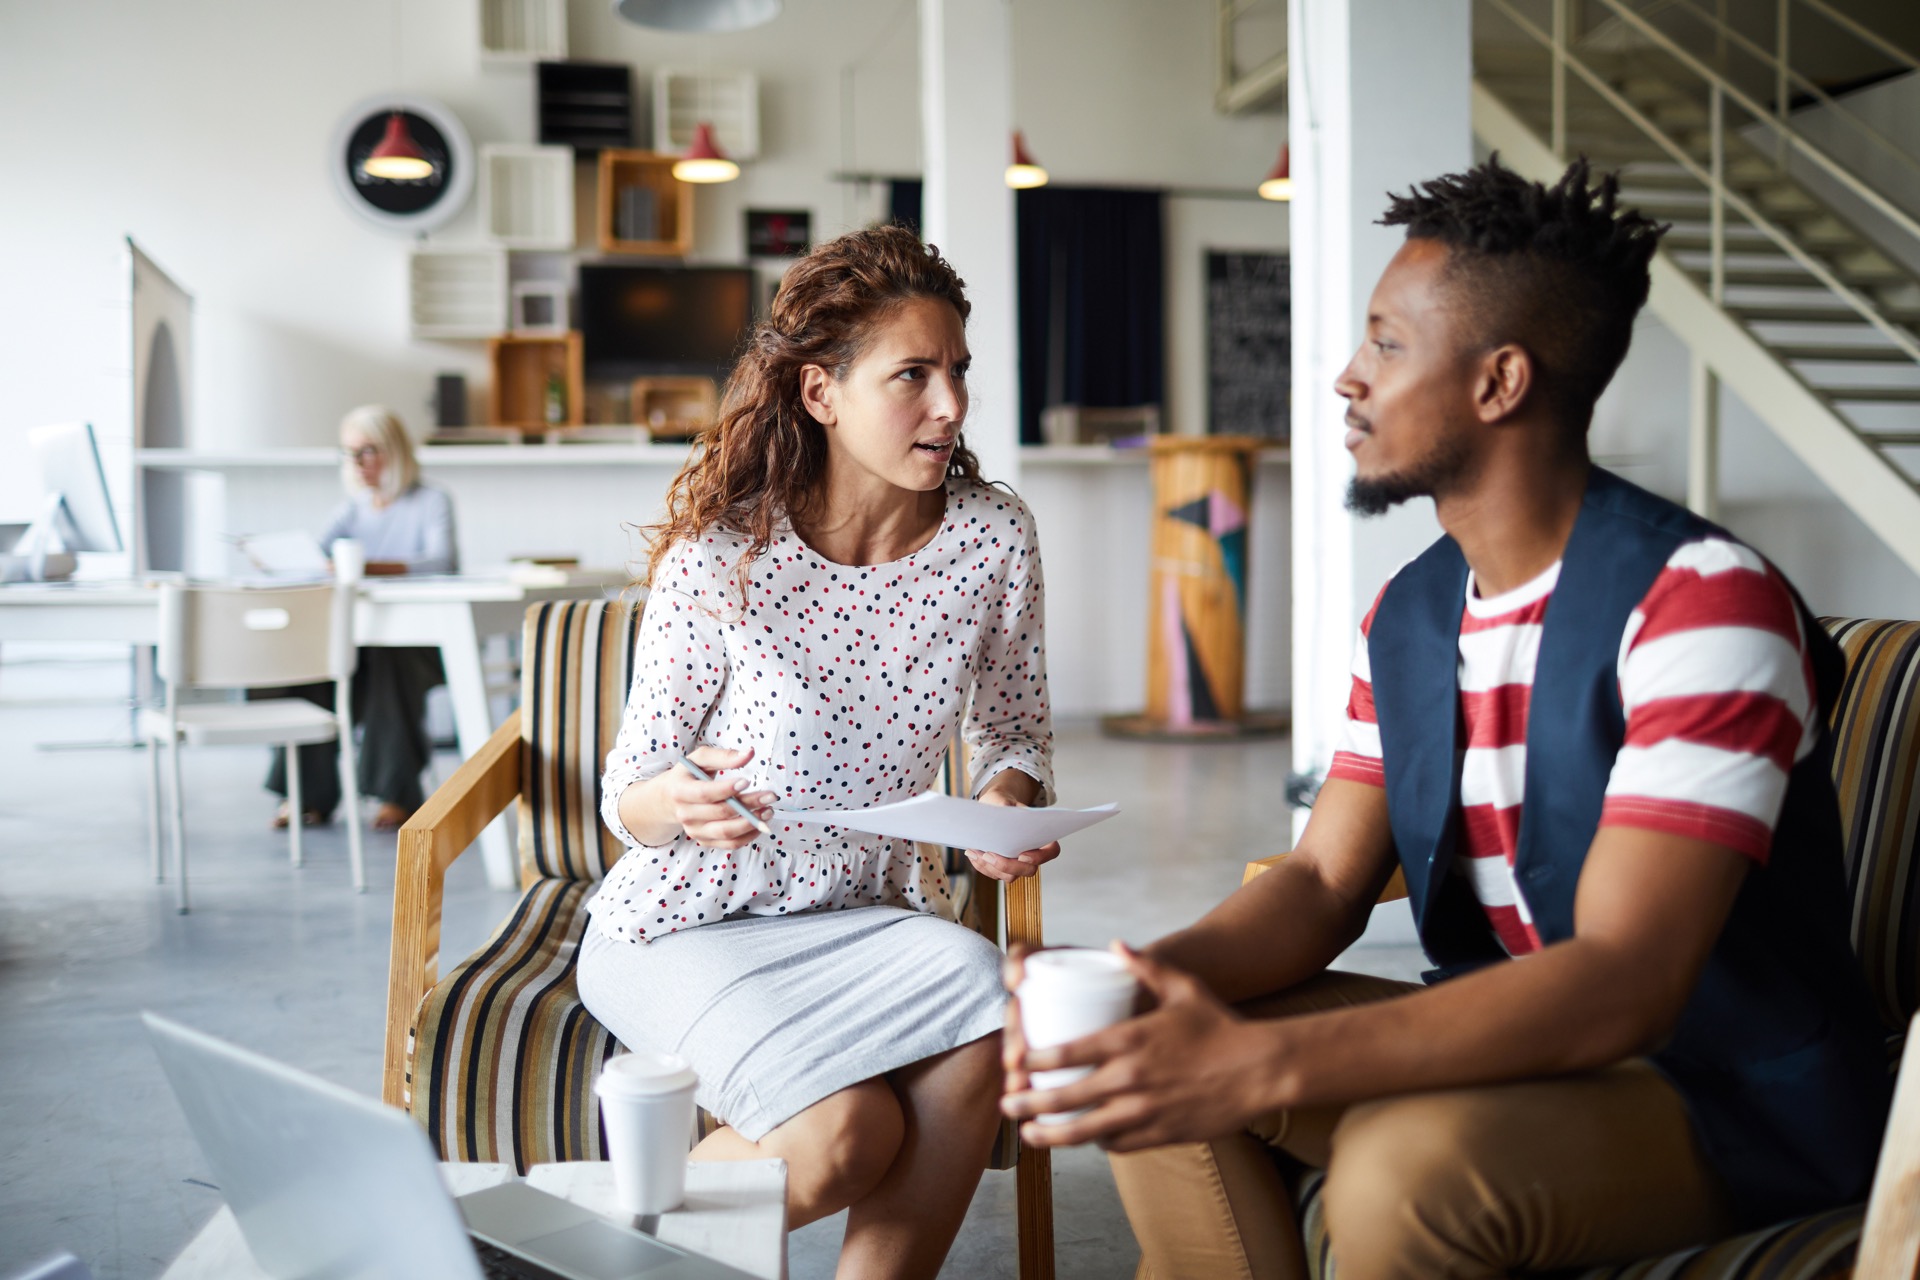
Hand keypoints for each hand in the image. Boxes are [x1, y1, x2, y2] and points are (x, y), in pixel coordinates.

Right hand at [663, 747, 776, 849]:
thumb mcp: (700, 759)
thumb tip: (749, 754)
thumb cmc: (688, 775)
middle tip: (770, 796)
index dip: (726, 789)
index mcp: (680, 791)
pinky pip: (730, 844)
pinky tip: (760, 823)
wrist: (669, 798)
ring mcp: (695, 830)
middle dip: (749, 804)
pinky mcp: (705, 841)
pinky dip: (749, 836)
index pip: (705, 793)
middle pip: (721, 812)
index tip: (747, 781)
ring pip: (727, 832)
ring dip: (752, 823)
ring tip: (769, 810)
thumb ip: (724, 756)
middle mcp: (685, 814)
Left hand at [966, 773, 1059, 881]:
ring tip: (975, 852)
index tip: (1023, 855)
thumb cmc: (1002, 804)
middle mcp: (1033, 854)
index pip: (1051, 851)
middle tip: (989, 855)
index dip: (1040, 857)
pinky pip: (995, 874)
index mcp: (1041, 836)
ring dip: (991, 867)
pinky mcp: (1003, 869)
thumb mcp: (1004, 800)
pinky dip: (983, 866)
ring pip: (1010, 876)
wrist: (992, 810)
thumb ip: (1005, 806)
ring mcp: (1019, 864)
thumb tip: (1001, 812)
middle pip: (1028, 870)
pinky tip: (973, 854)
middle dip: (1008, 866)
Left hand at [1002, 943, 1276, 1151]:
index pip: (1065, 1054)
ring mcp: (1144, 1112)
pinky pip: (1117, 1144)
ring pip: (1084, 1132)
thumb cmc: (1221, 1025)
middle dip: (1027, 1104)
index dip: (1032, 1061)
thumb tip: (1116, 944)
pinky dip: (1096, 1142)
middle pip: (1064, 1098)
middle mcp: (1130, 1080)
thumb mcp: (1183, 986)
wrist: (1262, 1069)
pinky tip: (1085, 1138)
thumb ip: (1145, 966)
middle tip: (1006, 1103)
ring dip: (1050, 1135)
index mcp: (1129, 1041)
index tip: (1014, 1062)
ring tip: (1028, 1135)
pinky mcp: (1160, 1135)